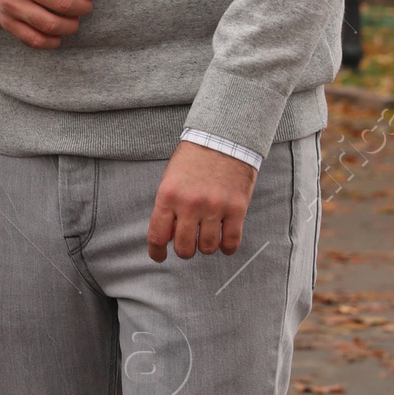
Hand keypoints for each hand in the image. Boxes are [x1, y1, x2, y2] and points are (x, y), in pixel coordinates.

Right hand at [0, 0, 107, 48]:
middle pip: (64, 4)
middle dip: (85, 6)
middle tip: (87, 3)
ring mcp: (13, 5)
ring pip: (51, 25)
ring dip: (72, 25)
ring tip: (75, 18)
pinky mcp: (7, 22)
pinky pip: (35, 40)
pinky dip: (53, 41)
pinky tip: (60, 33)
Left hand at [147, 141, 256, 261]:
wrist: (224, 138)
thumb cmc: (194, 159)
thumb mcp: (171, 179)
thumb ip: (168, 207)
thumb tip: (167, 237)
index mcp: (168, 196)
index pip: (157, 235)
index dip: (156, 252)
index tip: (159, 256)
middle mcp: (190, 204)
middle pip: (184, 248)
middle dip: (184, 250)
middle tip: (188, 244)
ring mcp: (214, 207)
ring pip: (208, 248)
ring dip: (206, 247)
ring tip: (207, 237)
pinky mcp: (237, 208)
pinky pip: (231, 241)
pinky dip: (227, 247)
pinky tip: (224, 242)